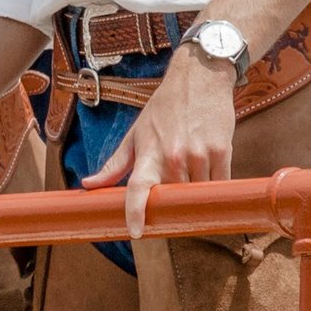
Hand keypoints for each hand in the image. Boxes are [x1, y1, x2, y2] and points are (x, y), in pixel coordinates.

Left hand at [81, 48, 237, 237]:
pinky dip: (212, 188)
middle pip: (173, 199)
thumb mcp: (135, 133)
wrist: (199, 79)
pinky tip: (207, 178)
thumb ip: (115, 164)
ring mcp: (199, 155)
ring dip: (194, 197)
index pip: (138, 188)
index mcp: (148, 152)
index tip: (135, 232)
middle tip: (169, 210)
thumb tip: (88, 185)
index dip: (135, 211)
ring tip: (190, 185)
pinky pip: (219, 185)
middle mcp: (174, 156)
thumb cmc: (163, 108)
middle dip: (170, 207)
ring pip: (198, 195)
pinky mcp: (222, 152)